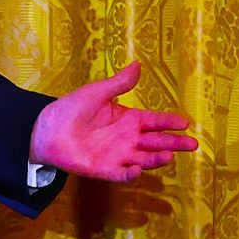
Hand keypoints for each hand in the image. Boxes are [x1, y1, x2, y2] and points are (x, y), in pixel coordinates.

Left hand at [30, 61, 197, 181]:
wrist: (46, 129)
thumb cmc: (71, 109)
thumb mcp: (96, 92)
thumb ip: (119, 83)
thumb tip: (138, 64)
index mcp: (128, 119)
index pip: (154, 121)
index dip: (170, 122)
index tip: (185, 122)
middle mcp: (128, 138)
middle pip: (156, 142)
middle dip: (174, 143)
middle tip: (192, 144)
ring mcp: (118, 155)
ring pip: (144, 158)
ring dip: (156, 159)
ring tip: (168, 155)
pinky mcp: (105, 169)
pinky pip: (121, 174)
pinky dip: (130, 174)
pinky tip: (138, 169)